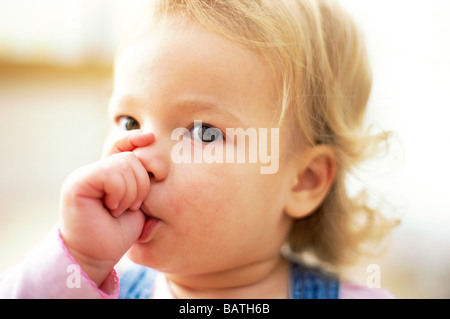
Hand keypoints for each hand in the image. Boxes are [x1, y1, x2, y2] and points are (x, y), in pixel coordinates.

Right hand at [59, 131, 153, 285]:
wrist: (98, 256)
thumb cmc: (119, 232)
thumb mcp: (138, 202)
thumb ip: (141, 179)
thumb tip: (152, 148)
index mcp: (107, 173)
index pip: (121, 144)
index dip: (135, 138)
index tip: (151, 138)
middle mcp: (93, 170)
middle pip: (131, 157)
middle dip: (141, 184)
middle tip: (130, 207)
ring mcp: (83, 175)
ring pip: (124, 164)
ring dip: (131, 193)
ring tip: (120, 210)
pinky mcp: (77, 184)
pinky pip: (111, 174)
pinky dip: (120, 194)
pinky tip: (111, 209)